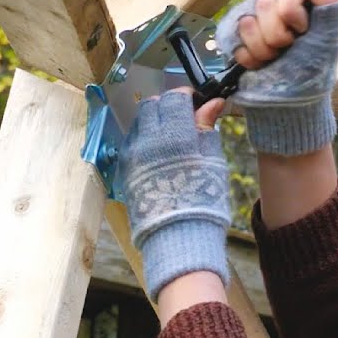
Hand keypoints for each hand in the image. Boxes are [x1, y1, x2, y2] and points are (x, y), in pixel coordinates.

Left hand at [120, 91, 230, 299]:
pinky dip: (144, 141)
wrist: (179, 238)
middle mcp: (147, 140)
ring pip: (139, 123)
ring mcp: (131, 155)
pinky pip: (131, 143)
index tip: (197, 105)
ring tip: (171, 139)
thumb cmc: (203, 200)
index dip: (187, 99)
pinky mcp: (124, 170)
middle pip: (151, 106)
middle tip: (184, 120)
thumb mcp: (212, 161)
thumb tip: (213, 102)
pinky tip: (158, 155)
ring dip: (154, 123)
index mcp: (174, 135)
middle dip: (167, 108)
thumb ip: (207, 128)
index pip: (174, 99)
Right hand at [215, 0, 337, 155]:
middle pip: (265, 4)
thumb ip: (329, 3)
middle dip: (279, 35)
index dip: (292, 11)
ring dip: (265, 49)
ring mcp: (253, 20)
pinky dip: (250, 59)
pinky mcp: (236, 38)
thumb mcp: (330, 37)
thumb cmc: (314, 70)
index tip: (302, 31)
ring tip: (276, 58)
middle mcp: (274, 4)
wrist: (291, 103)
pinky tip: (262, 65)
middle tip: (289, 49)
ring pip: (247, 22)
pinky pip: (235, 40)